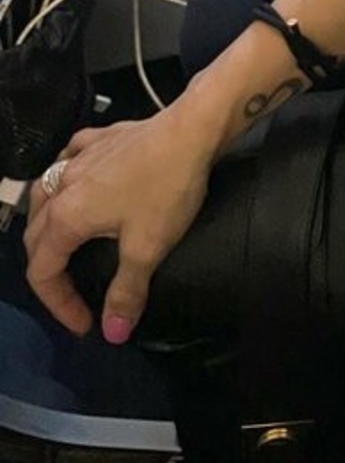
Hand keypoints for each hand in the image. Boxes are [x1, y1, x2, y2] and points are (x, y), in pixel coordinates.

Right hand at [23, 106, 213, 339]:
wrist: (191, 129)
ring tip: (62, 244)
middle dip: (49, 272)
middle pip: (35, 236)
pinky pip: (67, 160)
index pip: (43, 272)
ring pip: (44, 195)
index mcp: (65, 217)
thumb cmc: (166, 189)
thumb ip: (126, 292)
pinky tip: (75, 181)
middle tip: (73, 294)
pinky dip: (64, 178)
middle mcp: (60, 186)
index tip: (85, 325)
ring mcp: (76, 157)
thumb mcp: (147, 248)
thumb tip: (112, 333)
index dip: (58, 305)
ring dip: (46, 225)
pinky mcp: (97, 139)